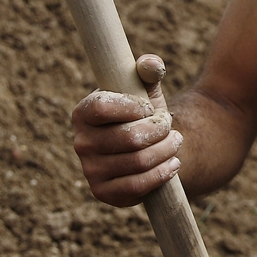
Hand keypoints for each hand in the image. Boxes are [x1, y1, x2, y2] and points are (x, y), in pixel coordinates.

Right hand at [71, 54, 183, 206]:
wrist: (146, 149)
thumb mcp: (145, 89)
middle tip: (168, 127)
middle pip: (130, 138)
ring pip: (138, 161)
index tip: (150, 108)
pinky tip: (173, 164)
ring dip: (166, 150)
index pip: (104, 107)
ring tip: (174, 142)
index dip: (136, 107)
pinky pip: (137, 185)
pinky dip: (161, 173)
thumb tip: (152, 64)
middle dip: (159, 130)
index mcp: (83, 113)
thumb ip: (148, 70)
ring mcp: (90, 170)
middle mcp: (81, 143)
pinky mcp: (103, 193)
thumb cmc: (143, 114)